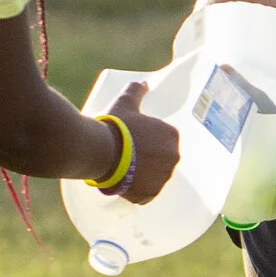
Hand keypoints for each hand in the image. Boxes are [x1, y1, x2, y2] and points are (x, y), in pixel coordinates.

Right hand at [100, 82, 179, 205]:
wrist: (102, 151)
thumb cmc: (116, 126)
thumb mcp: (125, 103)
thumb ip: (136, 90)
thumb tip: (144, 82)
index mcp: (172, 136)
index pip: (166, 140)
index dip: (152, 142)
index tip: (139, 142)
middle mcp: (172, 158)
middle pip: (163, 159)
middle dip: (150, 159)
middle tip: (131, 156)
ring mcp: (162, 178)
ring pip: (156, 177)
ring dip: (145, 175)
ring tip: (127, 170)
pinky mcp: (150, 194)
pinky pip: (147, 194)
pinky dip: (139, 191)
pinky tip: (127, 184)